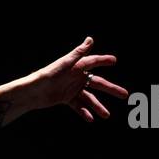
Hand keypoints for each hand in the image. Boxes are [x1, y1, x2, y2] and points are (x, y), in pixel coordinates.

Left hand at [0, 37, 127, 125]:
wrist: (33, 91)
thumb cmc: (48, 74)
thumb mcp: (65, 63)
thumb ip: (78, 52)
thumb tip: (90, 39)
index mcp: (77, 66)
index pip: (94, 62)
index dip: (104, 60)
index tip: (115, 60)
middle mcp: (77, 77)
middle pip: (98, 83)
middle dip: (111, 89)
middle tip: (125, 95)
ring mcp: (72, 89)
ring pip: (89, 98)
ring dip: (98, 106)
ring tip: (107, 115)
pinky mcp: (66, 98)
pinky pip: (78, 106)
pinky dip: (84, 112)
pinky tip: (91, 119)